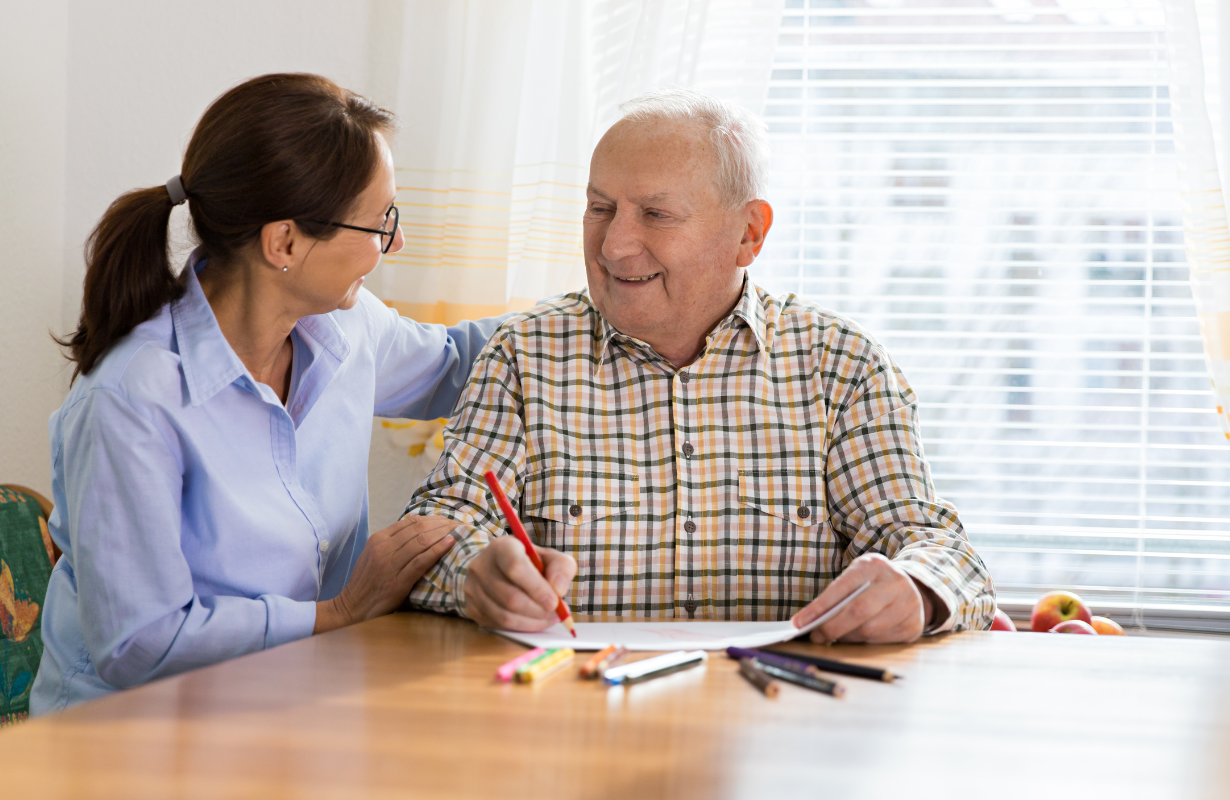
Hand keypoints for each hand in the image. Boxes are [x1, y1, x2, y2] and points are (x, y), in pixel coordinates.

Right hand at [314, 516, 456, 633]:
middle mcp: (384, 548)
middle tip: (459, 524)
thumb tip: (418, 530)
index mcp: (379, 539)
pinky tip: (451, 543)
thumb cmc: (367, 582)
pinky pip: (421, 561)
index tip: (448, 520)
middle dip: (442, 524)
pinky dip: (438, 550)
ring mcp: (390, 564)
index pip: (410, 522)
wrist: (352, 607)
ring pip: (421, 541)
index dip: (432, 518)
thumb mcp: (374, 555)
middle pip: (419, 529)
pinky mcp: (398, 581)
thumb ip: (393, 542)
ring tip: (459, 531)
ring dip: (444, 534)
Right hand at [462, 535, 576, 630]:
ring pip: (504, 615)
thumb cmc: (529, 563)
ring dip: (531, 622)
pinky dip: (520, 628)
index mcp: (502, 547)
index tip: (554, 602)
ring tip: (547, 618)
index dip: (537, 588)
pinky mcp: (471, 607)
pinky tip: (532, 621)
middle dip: (538, 610)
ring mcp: (472, 588)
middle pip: (511, 597)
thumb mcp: (549, 557)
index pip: (515, 567)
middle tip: (555, 614)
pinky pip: (498, 625)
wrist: (498, 568)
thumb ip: (561, 567)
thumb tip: (558, 589)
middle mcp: (481, 566)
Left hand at [790, 553, 935, 643]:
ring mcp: (908, 604)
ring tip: (835, 637)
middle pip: (858, 611)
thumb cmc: (872, 583)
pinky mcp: (914, 625)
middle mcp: (895, 582)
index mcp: (873, 565)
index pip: (841, 588)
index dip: (818, 607)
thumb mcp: (857, 577)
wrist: (910, 586)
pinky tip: (856, 638)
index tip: (799, 622)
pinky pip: (882, 641)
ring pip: (870, 630)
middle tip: (816, 637)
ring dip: (847, 637)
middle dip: (832, 627)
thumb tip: (812, 621)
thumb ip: (838, 594)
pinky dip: (864, 643)